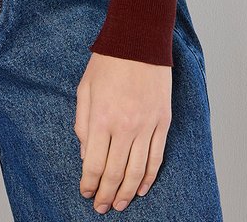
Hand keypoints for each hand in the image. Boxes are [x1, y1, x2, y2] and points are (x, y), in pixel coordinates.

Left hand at [74, 52, 171, 212]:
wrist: (139, 41)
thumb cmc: (108, 62)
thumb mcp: (85, 89)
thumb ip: (83, 124)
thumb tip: (86, 155)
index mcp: (101, 118)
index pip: (94, 164)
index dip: (89, 184)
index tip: (86, 193)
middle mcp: (125, 127)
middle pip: (115, 173)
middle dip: (106, 195)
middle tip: (101, 207)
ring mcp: (147, 126)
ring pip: (137, 171)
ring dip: (127, 192)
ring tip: (120, 204)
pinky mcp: (163, 122)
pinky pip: (156, 158)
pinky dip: (149, 177)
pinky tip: (141, 188)